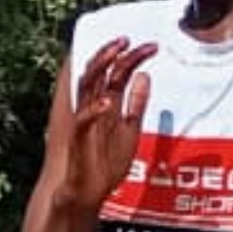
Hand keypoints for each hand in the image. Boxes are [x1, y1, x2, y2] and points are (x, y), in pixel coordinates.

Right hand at [60, 38, 157, 211]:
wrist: (86, 192)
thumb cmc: (104, 163)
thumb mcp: (130, 129)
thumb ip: (136, 104)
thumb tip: (145, 76)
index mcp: (106, 104)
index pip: (117, 73)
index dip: (133, 57)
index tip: (153, 46)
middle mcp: (94, 107)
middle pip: (101, 72)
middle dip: (113, 53)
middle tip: (128, 39)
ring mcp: (84, 121)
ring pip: (87, 86)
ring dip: (100, 68)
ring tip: (116, 53)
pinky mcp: (78, 140)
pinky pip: (83, 121)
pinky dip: (94, 110)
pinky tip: (108, 102)